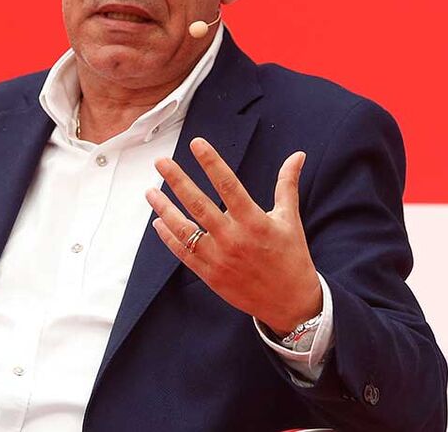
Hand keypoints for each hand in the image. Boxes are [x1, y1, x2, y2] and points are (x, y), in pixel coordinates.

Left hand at [147, 137, 320, 334]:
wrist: (291, 303)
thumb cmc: (291, 257)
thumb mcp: (290, 219)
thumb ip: (287, 185)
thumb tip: (298, 155)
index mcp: (254, 222)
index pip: (228, 185)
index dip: (211, 163)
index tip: (196, 144)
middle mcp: (234, 238)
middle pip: (199, 204)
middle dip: (177, 181)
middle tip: (160, 162)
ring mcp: (219, 258)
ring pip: (184, 229)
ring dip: (164, 209)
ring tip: (149, 191)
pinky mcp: (210, 274)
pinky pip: (183, 253)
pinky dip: (168, 237)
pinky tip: (158, 221)